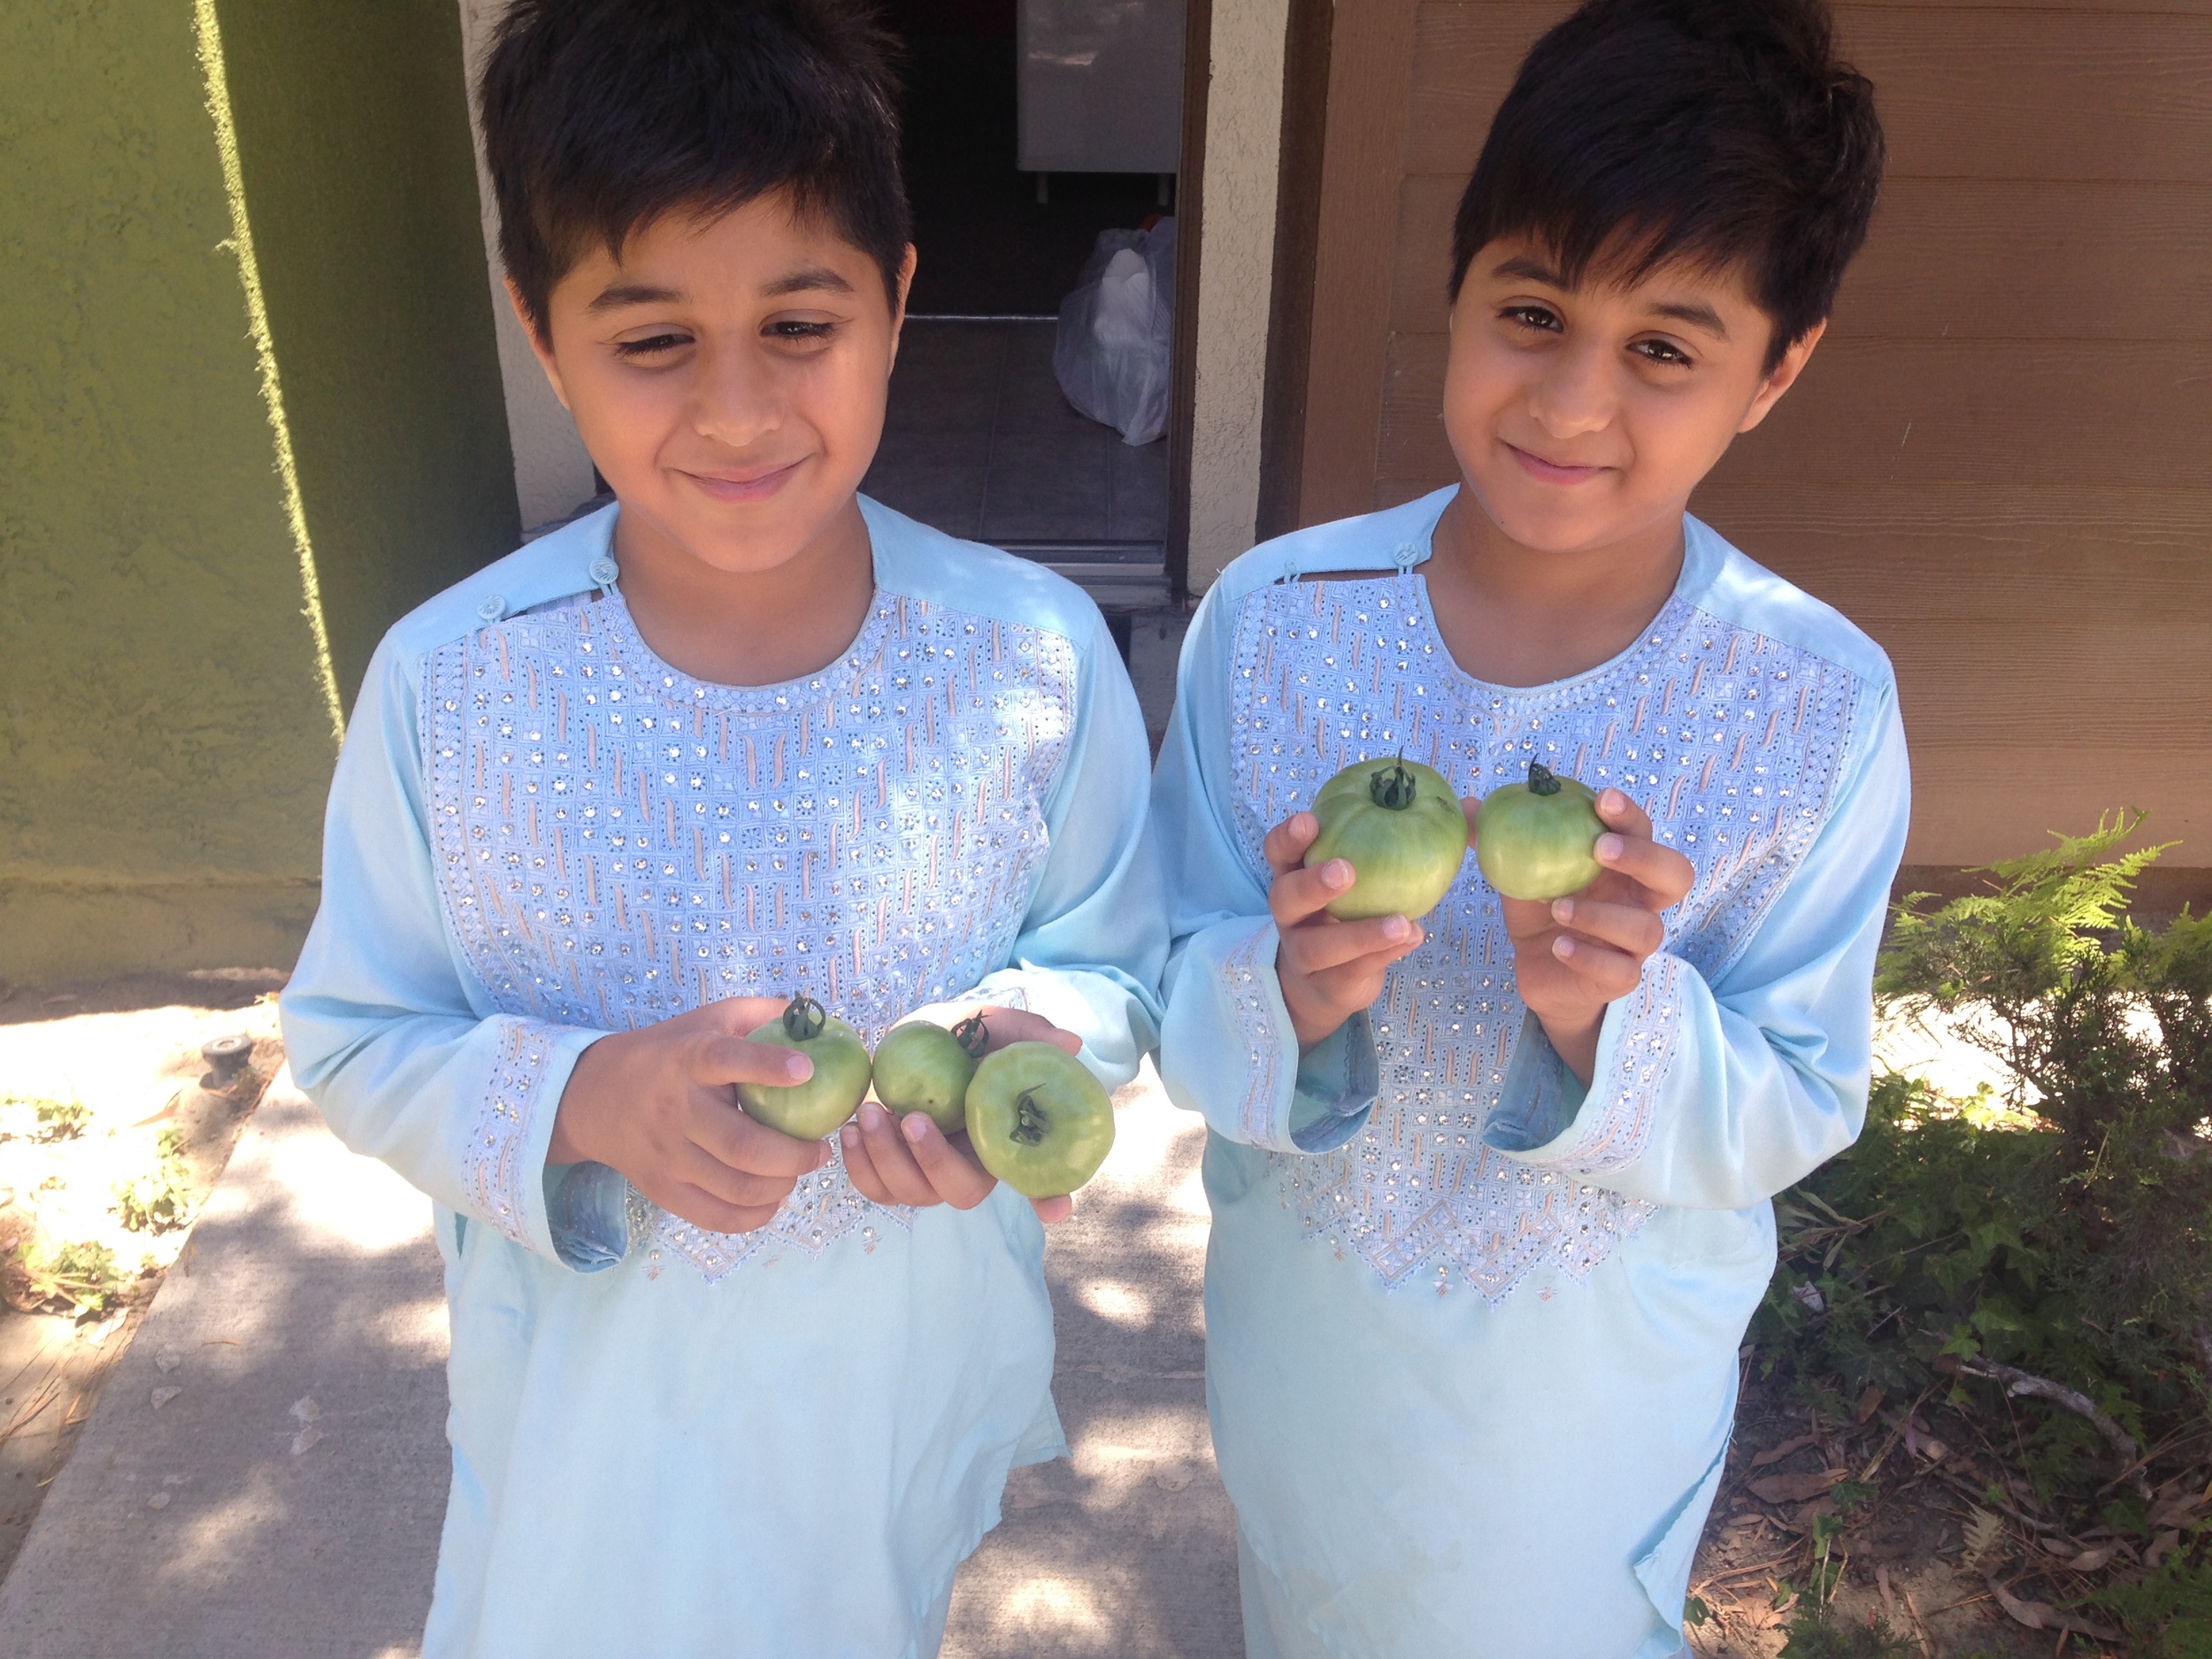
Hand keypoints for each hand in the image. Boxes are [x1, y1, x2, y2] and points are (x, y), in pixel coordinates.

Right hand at [550, 998, 833, 1234]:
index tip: (806, 1070)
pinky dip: (755, 1215)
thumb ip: (760, 1016)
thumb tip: (817, 1022)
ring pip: (737, 1187)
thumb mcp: (708, 1019)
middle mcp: (676, 1108)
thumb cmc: (669, 1053)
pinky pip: (716, 1216)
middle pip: (743, 1146)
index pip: (726, 1059)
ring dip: (782, 1185)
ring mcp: (667, 1155)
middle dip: (796, 1155)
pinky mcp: (662, 1189)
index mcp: (689, 1059)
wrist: (593, 1096)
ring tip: (797, 1170)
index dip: (767, 1066)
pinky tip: (771, 1197)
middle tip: (819, 1150)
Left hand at [842, 1006, 1083, 1224]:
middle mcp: (969, 1165)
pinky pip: (875, 1189)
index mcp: (1002, 1137)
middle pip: (962, 1193)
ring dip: (886, 1158)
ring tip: (868, 1113)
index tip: (1054, 1209)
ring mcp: (927, 1175)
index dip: (1051, 1198)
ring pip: (911, 1194)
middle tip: (910, 1119)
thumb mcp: (988, 1025)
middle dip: (932, 1162)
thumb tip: (1070, 1044)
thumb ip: (1025, 1033)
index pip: (1041, 1180)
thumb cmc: (955, 1036)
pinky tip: (850, 1131)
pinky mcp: (889, 1174)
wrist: (903, 1042)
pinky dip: (859, 1166)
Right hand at [1264, 811, 1426, 1050]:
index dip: (1289, 837)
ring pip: (1320, 947)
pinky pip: (1353, 971)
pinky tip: (1413, 938)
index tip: (1311, 821)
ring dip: (1361, 934)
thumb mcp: (1357, 880)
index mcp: (1293, 878)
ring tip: (1401, 924)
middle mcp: (1291, 916)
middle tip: (1345, 871)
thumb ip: (1391, 845)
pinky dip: (1384, 955)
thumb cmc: (1348, 913)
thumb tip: (1465, 806)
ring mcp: (1303, 954)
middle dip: (1313, 883)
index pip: (1278, 853)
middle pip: (1286, 898)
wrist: (1323, 985)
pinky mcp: (1327, 986)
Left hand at [1481, 788, 1693, 1083]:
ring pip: (1646, 929)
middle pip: (1676, 875)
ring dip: (1601, 915)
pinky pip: (1620, 971)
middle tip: (1601, 849)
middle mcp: (1638, 901)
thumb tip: (1470, 806)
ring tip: (1557, 908)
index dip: (1630, 815)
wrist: (1540, 969)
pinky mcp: (1619, 978)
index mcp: (1622, 866)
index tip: (1602, 800)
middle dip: (1644, 857)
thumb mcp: (1520, 871)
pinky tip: (1559, 947)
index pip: (1643, 832)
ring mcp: (1633, 943)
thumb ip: (1500, 839)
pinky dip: (1589, 957)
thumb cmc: (1541, 908)